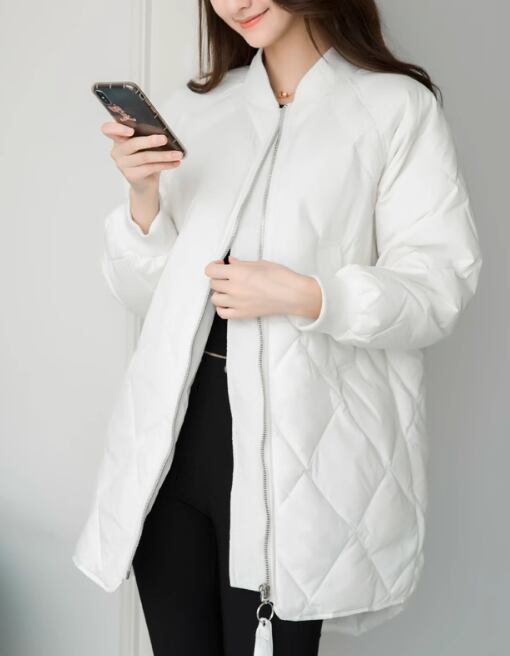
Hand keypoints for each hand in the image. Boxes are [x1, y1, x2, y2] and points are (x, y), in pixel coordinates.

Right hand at [101, 121, 183, 192]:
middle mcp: (117, 151)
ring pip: (144, 157)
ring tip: (178, 154)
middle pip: (132, 144)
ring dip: (164, 155)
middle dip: (149, 141)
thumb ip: (146, 135)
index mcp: (117, 138)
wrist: (145, 183)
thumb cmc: (145, 158)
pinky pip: (150, 168)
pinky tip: (175, 163)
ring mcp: (122, 165)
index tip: (130, 130)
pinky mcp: (131, 175)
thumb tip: (162, 131)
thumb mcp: (144, 145)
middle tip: (164, 138)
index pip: (107, 130)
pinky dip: (165, 165)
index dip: (117, 129)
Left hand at [203, 255, 321, 320]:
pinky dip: (222, 308)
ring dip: (219, 293)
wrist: (292, 295)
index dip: (214, 266)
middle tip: (228, 276)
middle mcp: (234, 288)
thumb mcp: (260, 264)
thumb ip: (241, 264)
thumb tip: (230, 262)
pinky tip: (229, 302)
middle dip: (219, 278)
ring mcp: (237, 303)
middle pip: (213, 284)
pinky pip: (222, 313)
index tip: (221, 265)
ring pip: (214, 299)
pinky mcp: (242, 314)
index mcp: (237, 273)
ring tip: (229, 290)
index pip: (210, 270)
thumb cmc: (280, 277)